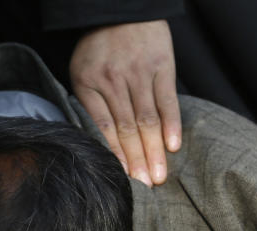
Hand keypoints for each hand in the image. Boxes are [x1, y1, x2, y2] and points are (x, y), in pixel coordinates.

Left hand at [70, 20, 180, 186]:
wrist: (122, 10)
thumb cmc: (100, 47)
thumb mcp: (83, 73)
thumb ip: (90, 106)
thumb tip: (101, 145)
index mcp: (90, 85)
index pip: (104, 129)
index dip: (115, 156)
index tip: (124, 180)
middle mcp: (114, 81)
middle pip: (127, 129)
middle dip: (137, 161)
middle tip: (145, 187)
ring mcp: (139, 74)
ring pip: (147, 120)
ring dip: (154, 151)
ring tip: (159, 177)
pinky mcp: (162, 66)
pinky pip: (167, 100)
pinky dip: (172, 124)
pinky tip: (173, 146)